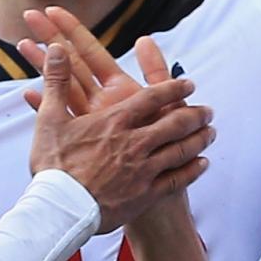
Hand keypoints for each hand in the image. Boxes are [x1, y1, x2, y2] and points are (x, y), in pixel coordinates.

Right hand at [23, 22, 211, 231]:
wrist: (58, 210)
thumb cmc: (52, 166)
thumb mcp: (49, 119)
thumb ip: (56, 82)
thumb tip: (57, 49)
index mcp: (115, 122)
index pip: (153, 98)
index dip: (174, 89)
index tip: (189, 84)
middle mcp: (135, 143)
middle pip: (175, 124)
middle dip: (195, 115)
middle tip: (208, 110)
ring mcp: (143, 171)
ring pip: (181, 150)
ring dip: (199, 139)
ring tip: (210, 133)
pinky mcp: (145, 196)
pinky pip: (176, 180)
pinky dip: (193, 170)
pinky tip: (202, 164)